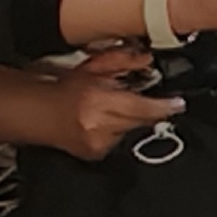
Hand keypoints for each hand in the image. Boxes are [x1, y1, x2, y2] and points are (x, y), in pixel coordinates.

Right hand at [41, 64, 183, 158]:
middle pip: (141, 122)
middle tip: (139, 100)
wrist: (38, 113)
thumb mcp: (92, 68)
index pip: (142, 108)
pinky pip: (119, 143)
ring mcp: (97, 144)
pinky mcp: (95, 155)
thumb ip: (122, 62)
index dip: (164, 107)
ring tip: (111, 110)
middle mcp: (99, 126)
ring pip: (132, 133)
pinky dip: (117, 132)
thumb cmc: (62, 90)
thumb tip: (147, 60)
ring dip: (129, 121)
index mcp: (98, 102)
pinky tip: (104, 124)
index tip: (178, 104)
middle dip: (146, 111)